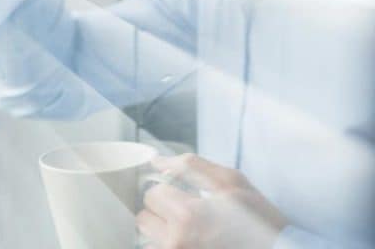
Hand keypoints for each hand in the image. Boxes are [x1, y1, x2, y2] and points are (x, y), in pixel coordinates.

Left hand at [137, 154, 288, 248]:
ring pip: (148, 237)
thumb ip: (189, 166)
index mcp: (188, 216)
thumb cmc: (258, 219)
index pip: (152, 194)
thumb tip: (157, 161)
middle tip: (186, 211)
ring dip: (162, 230)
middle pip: (144, 217)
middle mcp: (176, 242)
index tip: (184, 195)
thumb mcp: (230, 182)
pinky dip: (168, 245)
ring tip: (189, 229)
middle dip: (162, 210)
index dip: (167, 190)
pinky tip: (191, 241)